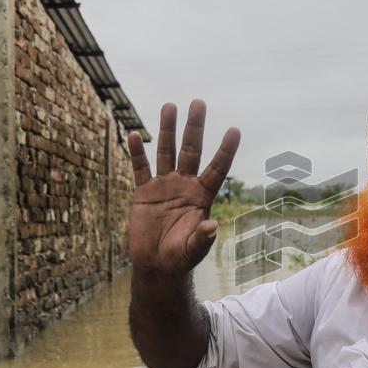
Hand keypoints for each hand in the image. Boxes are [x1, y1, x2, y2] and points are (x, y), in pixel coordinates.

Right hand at [127, 100, 239, 275]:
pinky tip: (133, 133)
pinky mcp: (144, 191)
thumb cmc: (181, 258)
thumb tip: (213, 226)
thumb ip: (203, 238)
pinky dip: (136, 152)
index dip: (226, 150)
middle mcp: (185, 185)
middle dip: (194, 127)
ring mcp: (164, 185)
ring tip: (169, 105)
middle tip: (198, 102)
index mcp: (202, 196)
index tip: (235, 130)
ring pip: (166, 151)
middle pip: (191, 150)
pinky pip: (139, 168)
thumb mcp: (194, 249)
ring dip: (166, 130)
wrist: (157, 264)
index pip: (217, 168)